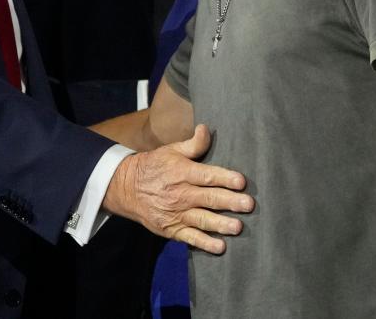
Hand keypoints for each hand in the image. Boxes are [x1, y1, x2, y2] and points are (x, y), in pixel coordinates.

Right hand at [103, 124, 253, 253]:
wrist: (127, 188)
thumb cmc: (154, 166)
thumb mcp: (171, 150)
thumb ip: (193, 144)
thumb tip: (206, 129)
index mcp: (182, 172)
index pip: (207, 175)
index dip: (225, 178)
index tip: (241, 182)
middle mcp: (180, 194)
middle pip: (209, 198)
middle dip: (230, 202)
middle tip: (248, 205)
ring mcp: (176, 214)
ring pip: (202, 220)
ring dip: (221, 224)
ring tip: (238, 227)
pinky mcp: (172, 229)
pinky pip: (190, 238)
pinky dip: (205, 243)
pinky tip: (220, 247)